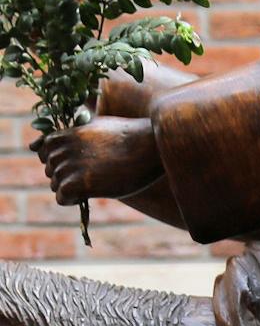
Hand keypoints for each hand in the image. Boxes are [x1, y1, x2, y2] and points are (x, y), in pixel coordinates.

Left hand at [31, 116, 162, 205]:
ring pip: (55, 184)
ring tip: (91, 188)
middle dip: (65, 177)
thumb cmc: (133, 136)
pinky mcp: (81, 183)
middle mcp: (65, 148)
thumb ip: (84, 130)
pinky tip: (87, 196)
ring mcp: (71, 165)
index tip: (76, 167)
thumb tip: (81, 128)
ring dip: (70, 190)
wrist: (149, 146)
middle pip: (50, 169)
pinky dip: (70, 200)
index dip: (58, 161)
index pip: (44, 150)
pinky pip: (62, 197)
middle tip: (89, 181)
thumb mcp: (102, 126)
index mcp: (68, 133)